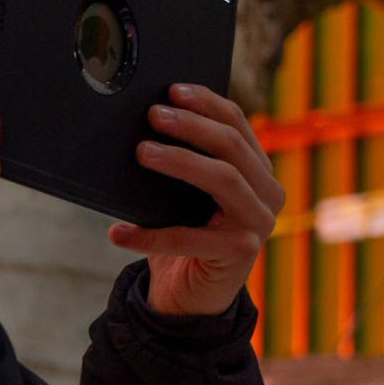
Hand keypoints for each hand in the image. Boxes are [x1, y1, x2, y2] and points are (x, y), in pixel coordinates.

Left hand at [110, 83, 284, 317]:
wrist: (190, 295)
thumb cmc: (184, 235)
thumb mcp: (183, 195)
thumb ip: (180, 164)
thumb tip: (141, 126)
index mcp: (257, 171)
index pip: (238, 125)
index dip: (207, 104)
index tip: (173, 89)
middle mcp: (267, 194)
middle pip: (232, 147)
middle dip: (191, 127)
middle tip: (153, 114)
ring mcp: (258, 224)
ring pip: (223, 179)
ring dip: (180, 162)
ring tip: (141, 152)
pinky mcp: (239, 253)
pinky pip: (188, 237)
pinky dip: (147, 235)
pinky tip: (116, 233)